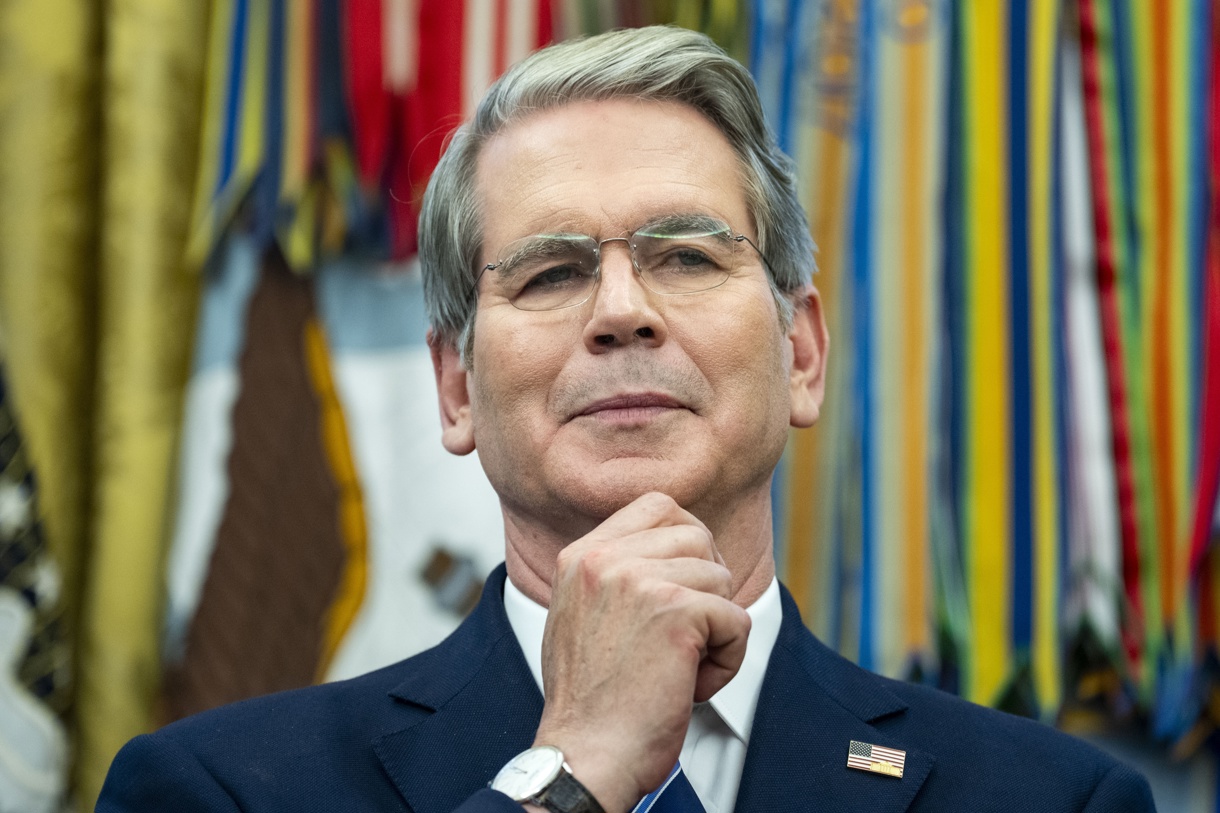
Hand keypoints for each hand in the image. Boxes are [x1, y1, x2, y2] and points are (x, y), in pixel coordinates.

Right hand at [529, 492, 750, 812]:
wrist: (585, 754)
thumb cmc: (590, 701)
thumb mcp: (581, 615)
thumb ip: (614, 574)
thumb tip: (672, 550)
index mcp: (581, 556)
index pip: (658, 507)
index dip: (687, 541)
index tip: (684, 586)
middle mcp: (605, 560)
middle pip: (698, 536)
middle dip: (707, 586)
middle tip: (684, 635)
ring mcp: (640, 581)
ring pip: (721, 579)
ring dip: (715, 629)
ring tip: (679, 667)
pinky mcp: (677, 613)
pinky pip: (737, 620)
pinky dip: (727, 660)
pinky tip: (691, 685)